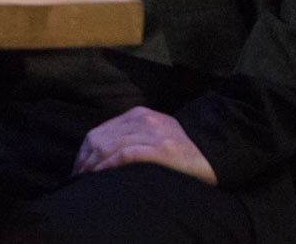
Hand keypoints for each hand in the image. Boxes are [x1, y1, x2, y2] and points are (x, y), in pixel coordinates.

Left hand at [72, 106, 216, 184]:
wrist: (217, 150)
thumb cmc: (184, 149)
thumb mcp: (156, 133)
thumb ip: (133, 137)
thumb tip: (105, 155)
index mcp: (139, 115)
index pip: (100, 132)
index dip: (85, 152)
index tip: (79, 168)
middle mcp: (143, 120)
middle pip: (100, 139)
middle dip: (85, 160)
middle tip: (78, 178)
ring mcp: (152, 134)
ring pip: (109, 146)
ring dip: (93, 165)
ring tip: (86, 181)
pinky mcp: (162, 150)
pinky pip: (126, 155)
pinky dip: (109, 166)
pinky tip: (101, 176)